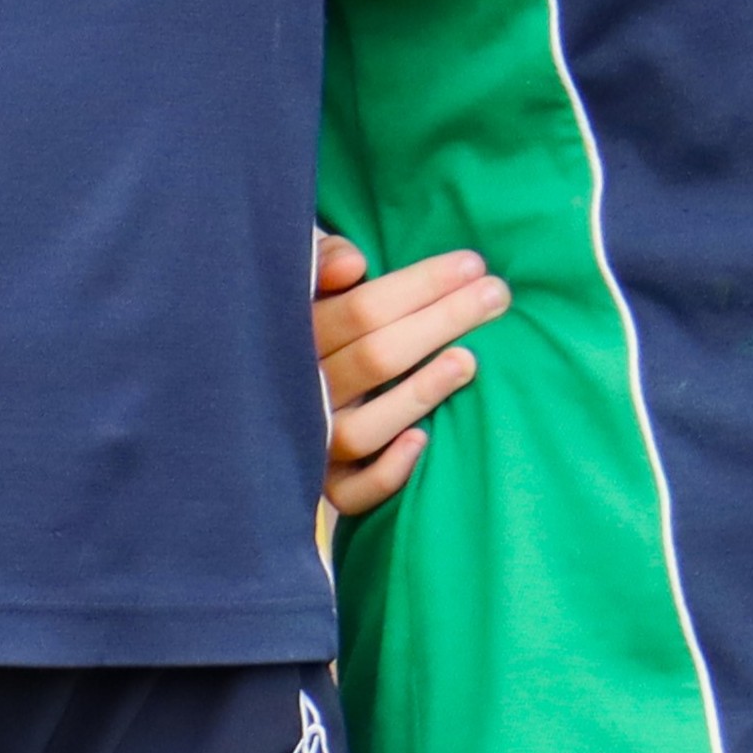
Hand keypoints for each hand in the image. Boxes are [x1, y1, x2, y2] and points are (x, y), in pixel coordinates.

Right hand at [314, 232, 507, 516]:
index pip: (361, 310)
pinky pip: (350, 493)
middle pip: (374, 359)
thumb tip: (352, 264)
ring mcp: (311, 441)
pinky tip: (423, 441)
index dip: (421, 284)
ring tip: (469, 360)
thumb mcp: (310, 282)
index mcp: (296, 336)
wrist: (256, 400)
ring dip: (418, 393)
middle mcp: (299, 392)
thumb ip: (324, 259)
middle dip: (442, 320)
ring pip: (361, 429)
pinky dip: (386, 473)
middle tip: (497, 295)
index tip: (473, 264)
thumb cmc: (317, 321)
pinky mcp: (325, 486)